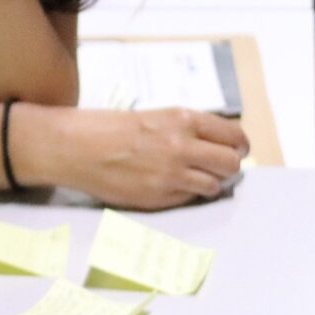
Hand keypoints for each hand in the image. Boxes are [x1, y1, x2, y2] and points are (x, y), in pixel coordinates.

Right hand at [19, 106, 248, 209]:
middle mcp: (183, 146)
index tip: (236, 149)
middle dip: (230, 166)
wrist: (76, 147)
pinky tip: (172, 185)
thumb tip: (212, 144)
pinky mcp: (159, 197)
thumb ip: (185, 128)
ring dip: (210, 183)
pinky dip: (187, 194)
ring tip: (195, 179)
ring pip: (214, 184)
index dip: (239, 145)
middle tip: (219, 167)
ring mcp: (172, 174)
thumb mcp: (155, 116)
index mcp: (183, 119)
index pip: (233, 135)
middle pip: (231, 162)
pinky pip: (189, 198)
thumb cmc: (109, 128)